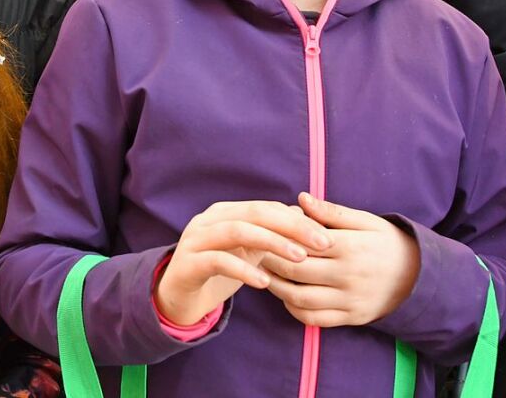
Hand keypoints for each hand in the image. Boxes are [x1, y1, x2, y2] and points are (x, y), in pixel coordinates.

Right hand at [155, 200, 332, 325]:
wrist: (178, 297)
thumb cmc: (217, 271)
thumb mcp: (246, 252)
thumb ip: (268, 234)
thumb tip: (300, 216)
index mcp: (224, 212)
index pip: (265, 208)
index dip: (297, 220)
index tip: (326, 236)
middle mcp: (208, 219)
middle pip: (254, 213)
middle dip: (291, 227)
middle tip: (322, 243)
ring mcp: (195, 239)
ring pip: (237, 231)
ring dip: (272, 242)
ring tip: (299, 258)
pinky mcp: (188, 262)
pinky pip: (218, 260)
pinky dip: (243, 269)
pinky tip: (264, 281)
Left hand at [262, 192, 419, 327]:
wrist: (420, 277)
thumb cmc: (386, 242)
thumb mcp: (365, 221)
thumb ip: (331, 212)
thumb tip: (300, 198)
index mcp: (350, 247)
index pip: (303, 242)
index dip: (277, 237)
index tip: (260, 230)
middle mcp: (349, 276)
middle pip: (296, 270)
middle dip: (270, 259)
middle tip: (254, 250)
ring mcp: (350, 300)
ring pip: (300, 298)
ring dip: (276, 286)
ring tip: (262, 271)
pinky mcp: (352, 318)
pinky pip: (314, 319)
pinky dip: (293, 309)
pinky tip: (284, 294)